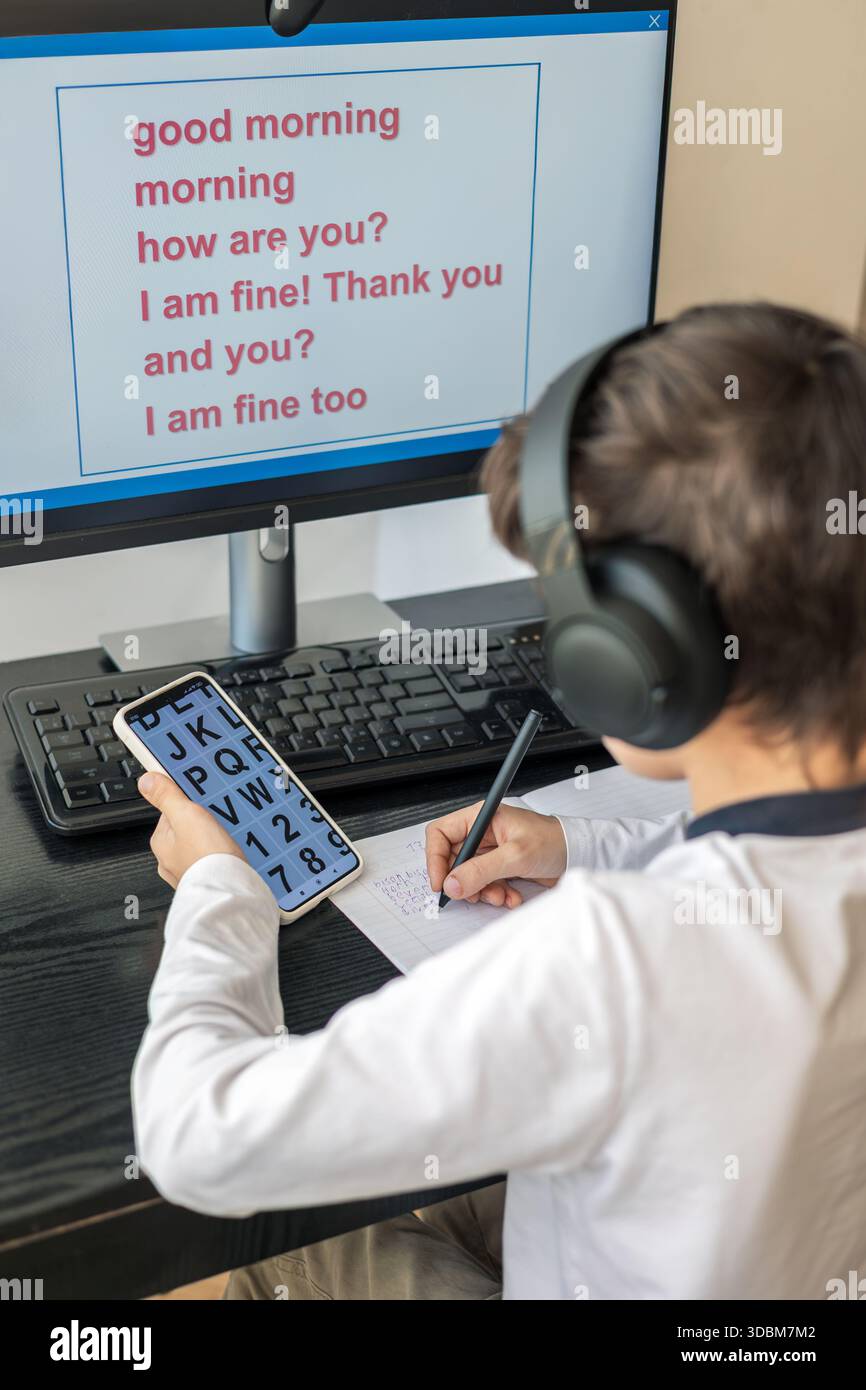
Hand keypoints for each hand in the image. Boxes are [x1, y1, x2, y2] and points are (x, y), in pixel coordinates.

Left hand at [138, 772, 244, 889]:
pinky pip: (211, 861)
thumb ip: (166, 797)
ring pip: (199, 846)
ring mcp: (187, 872)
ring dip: (213, 839)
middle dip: (202, 822)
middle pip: (186, 829)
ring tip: (228, 834)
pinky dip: (219, 855)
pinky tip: (231, 853)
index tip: (201, 799)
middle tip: (219, 818)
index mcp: (161, 842)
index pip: (170, 812)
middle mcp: (169, 860)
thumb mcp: (186, 815)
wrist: (229, 892)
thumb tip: (146, 781)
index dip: (188, 803)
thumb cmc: (207, 858)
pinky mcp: (206, 881)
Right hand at [425, 802, 566, 909]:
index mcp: (481, 817)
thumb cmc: (553, 841)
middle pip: (452, 859)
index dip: (435, 858)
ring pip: (467, 876)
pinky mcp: (499, 867)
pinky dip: (495, 894)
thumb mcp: (515, 856)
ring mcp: (490, 852)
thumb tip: (452, 884)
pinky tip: (511, 896)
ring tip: (500, 896)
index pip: (440, 833)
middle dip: (462, 881)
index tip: (441, 882)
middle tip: (472, 894)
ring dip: (481, 891)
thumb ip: (480, 871)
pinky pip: (484, 884)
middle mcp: (482, 833)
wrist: (579, 855)